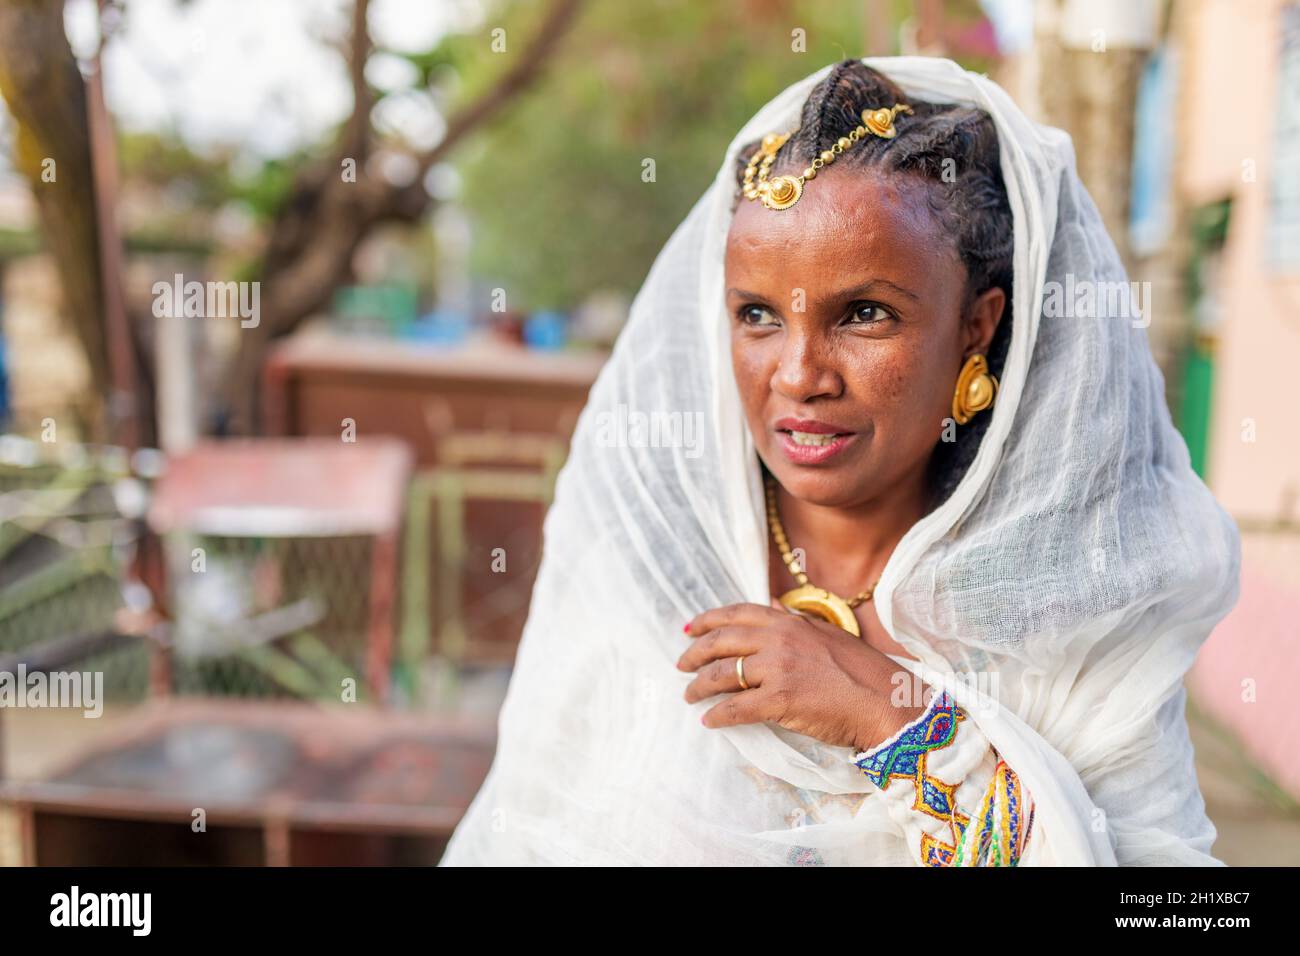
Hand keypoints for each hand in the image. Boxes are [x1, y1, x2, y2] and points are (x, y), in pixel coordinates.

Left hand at [677, 601, 929, 752]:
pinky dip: (717, 715)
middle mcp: (779, 640)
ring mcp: (778, 669)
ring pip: (722, 675)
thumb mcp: (828, 632)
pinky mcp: (780, 700)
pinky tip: (709, 720)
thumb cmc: (862, 671)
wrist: (885, 702)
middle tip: (681, 665)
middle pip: (721, 642)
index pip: (737, 613)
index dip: (708, 620)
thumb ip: (796, 619)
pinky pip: (736, 708)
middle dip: (694, 653)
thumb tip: (773, 602)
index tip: (689, 630)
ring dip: (699, 686)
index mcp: (789, 622)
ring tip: (690, 695)